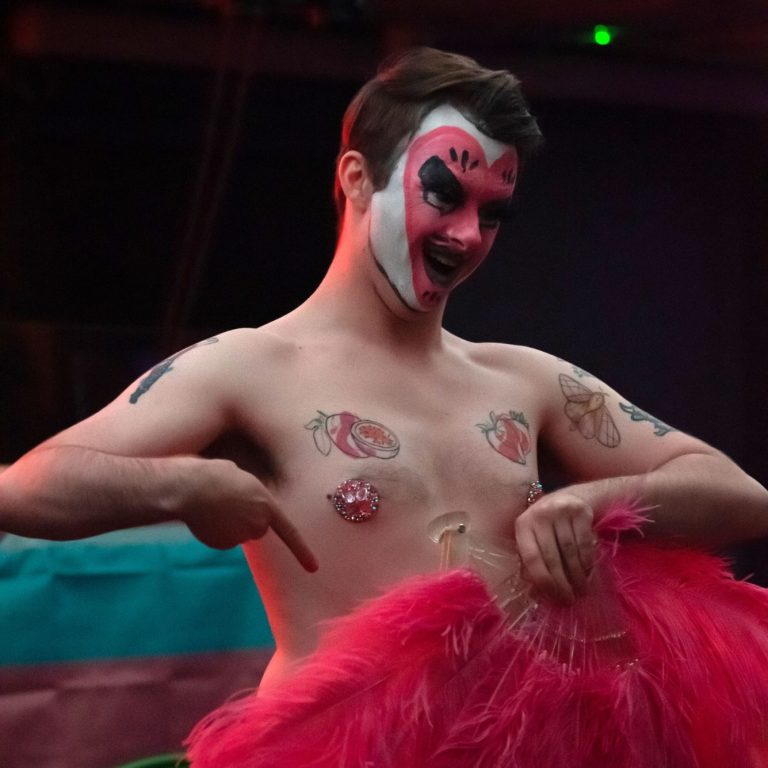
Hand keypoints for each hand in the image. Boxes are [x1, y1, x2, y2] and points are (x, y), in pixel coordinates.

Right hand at [180, 458, 317, 571]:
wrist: (191, 487)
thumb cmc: (216, 475)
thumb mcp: (243, 479)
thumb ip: (252, 495)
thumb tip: (245, 502)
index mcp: (266, 504)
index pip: (289, 532)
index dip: (302, 551)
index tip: (314, 568)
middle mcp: (258, 523)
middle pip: (257, 527)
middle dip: (247, 519)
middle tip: (229, 502)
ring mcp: (241, 536)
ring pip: (239, 534)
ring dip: (231, 524)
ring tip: (215, 506)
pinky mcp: (223, 544)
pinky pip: (224, 540)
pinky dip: (217, 532)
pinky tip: (207, 518)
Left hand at [514, 490, 595, 603]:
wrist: (573, 496)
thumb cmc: (549, 524)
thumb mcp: (535, 536)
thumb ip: (534, 560)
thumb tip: (537, 594)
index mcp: (523, 524)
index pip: (531, 557)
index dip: (542, 580)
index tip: (553, 597)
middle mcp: (540, 515)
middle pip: (551, 557)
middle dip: (561, 583)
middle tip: (569, 600)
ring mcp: (561, 511)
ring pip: (570, 552)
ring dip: (576, 576)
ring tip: (580, 590)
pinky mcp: (580, 512)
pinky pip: (585, 544)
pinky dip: (586, 563)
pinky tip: (587, 573)